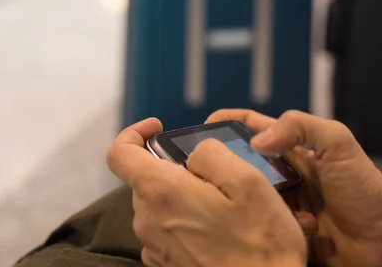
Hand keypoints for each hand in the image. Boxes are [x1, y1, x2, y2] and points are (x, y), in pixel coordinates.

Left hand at [107, 118, 306, 266]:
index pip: (119, 154)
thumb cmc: (262, 243)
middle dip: (172, 169)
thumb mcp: (247, 180)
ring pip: (156, 204)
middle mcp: (148, 220)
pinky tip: (214, 229)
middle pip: (144, 178)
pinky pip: (164, 229)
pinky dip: (182, 220)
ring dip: (180, 196)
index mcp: (161, 192)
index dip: (133, 133)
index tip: (157, 128)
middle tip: (210, 175)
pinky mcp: (164, 263)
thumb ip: (211, 153)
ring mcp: (154, 245)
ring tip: (219, 206)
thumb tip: (194, 153)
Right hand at [206, 109, 381, 266]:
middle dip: (219, 164)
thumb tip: (257, 139)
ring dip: (236, 197)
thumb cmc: (366, 188)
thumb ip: (300, 127)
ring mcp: (276, 201)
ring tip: (230, 200)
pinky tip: (259, 225)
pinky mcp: (276, 228)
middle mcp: (276, 173)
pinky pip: (254, 224)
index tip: (201, 128)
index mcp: (288, 148)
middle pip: (236, 162)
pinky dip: (253, 224)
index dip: (224, 122)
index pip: (248, 126)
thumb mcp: (337, 143)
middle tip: (204, 169)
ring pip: (241, 195)